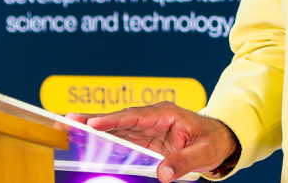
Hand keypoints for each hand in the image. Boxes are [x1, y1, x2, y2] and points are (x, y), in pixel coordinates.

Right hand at [66, 102, 238, 181]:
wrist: (218, 140)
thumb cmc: (212, 141)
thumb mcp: (203, 152)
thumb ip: (183, 162)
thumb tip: (163, 174)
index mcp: (167, 113)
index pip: (136, 116)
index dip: (114, 119)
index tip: (94, 123)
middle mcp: (153, 117)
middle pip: (120, 119)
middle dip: (95, 120)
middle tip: (69, 121)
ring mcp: (146, 127)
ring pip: (116, 127)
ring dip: (94, 129)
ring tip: (70, 129)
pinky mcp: (143, 138)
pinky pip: (121, 138)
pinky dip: (103, 140)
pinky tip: (86, 143)